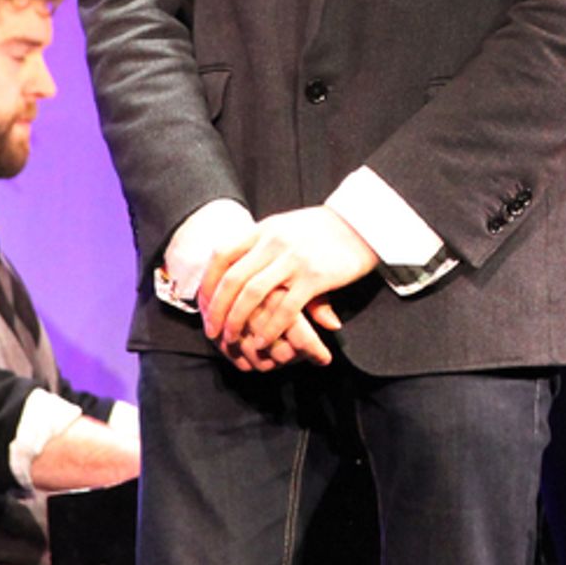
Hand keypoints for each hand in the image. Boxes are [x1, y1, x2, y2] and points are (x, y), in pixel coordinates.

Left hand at [200, 206, 378, 357]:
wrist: (363, 223)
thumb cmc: (322, 229)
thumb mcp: (285, 228)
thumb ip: (259, 244)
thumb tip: (232, 264)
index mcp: (264, 229)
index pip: (222, 255)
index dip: (208, 283)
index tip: (203, 305)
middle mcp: (274, 242)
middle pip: (233, 279)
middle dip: (218, 310)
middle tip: (212, 331)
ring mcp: (293, 259)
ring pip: (253, 295)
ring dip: (238, 321)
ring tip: (233, 339)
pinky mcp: (314, 277)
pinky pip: (285, 309)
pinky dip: (270, 328)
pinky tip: (263, 341)